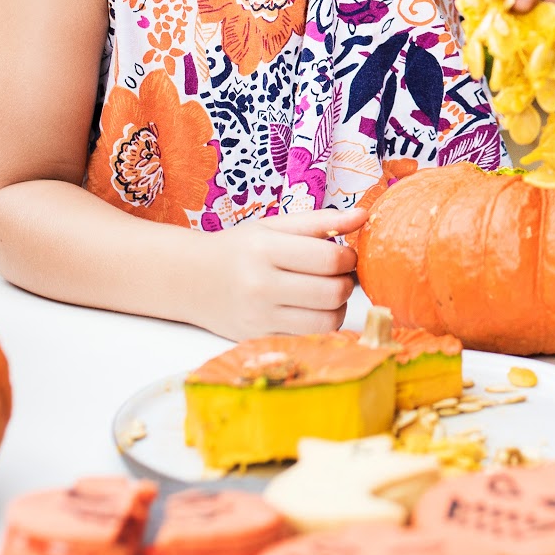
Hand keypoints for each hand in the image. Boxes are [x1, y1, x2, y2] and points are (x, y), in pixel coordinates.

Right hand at [199, 206, 364, 339]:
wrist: (189, 279)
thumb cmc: (239, 249)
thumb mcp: (275, 226)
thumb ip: (322, 221)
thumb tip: (365, 215)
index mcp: (265, 249)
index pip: (330, 258)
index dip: (349, 256)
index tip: (344, 254)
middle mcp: (260, 286)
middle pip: (333, 292)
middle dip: (346, 282)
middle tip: (338, 274)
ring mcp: (258, 318)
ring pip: (327, 321)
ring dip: (338, 307)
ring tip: (326, 292)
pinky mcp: (258, 339)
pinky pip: (308, 338)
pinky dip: (319, 325)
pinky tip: (310, 310)